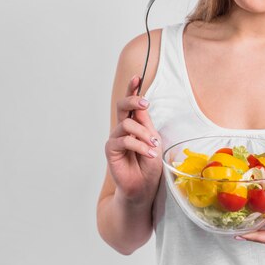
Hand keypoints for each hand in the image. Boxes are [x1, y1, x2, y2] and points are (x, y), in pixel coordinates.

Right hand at [104, 76, 162, 202]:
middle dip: (133, 100)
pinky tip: (149, 154)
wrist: (143, 188)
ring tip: (153, 146)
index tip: (137, 77)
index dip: (132, 88)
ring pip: (127, 124)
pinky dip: (139, 145)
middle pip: (122, 106)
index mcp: (135, 123)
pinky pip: (124, 140)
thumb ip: (145, 122)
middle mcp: (123, 128)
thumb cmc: (149, 165)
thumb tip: (142, 103)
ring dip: (143, 134)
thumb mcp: (153, 139)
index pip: (131, 103)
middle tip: (145, 103)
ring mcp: (116, 138)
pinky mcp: (111, 150)